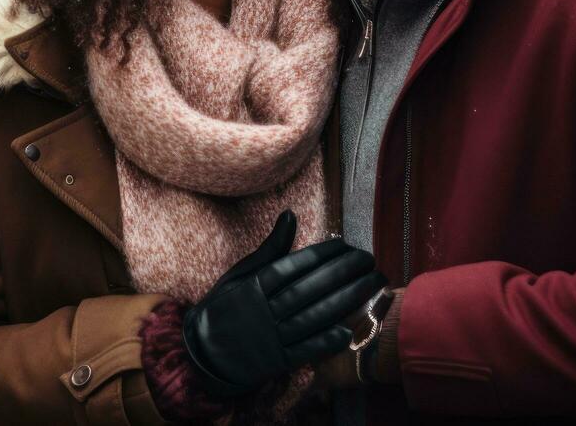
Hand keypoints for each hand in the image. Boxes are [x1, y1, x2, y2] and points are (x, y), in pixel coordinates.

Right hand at [182, 210, 386, 396]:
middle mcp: (263, 310)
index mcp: (253, 286)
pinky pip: (304, 351)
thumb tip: (290, 214)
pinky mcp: (277, 362)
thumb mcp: (241, 273)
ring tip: (371, 285)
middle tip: (369, 259)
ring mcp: (271, 337)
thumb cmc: (226, 306)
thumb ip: (269, 248)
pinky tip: (348, 330)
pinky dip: (325, 342)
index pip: (292, 267)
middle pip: (308, 289)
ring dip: (346, 301)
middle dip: (343, 273)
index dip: (320, 254)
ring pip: (312, 317)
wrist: (204, 354)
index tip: (345, 244)